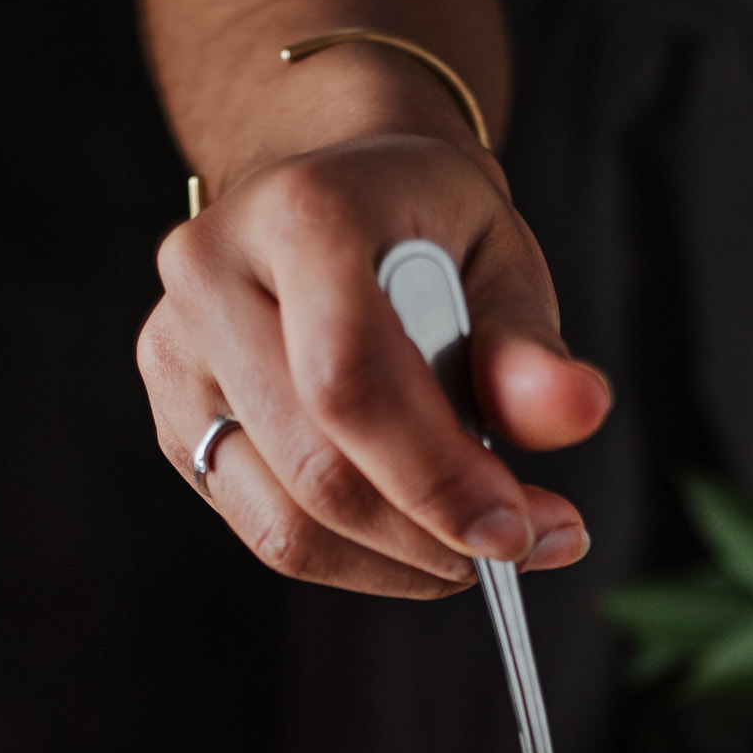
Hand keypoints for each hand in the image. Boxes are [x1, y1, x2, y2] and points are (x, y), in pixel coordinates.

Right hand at [137, 133, 610, 598]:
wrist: (332, 191)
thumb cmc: (423, 223)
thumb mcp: (500, 258)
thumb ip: (530, 346)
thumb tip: (575, 413)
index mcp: (300, 214)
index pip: (351, 380)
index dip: (437, 477)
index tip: (520, 531)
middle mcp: (212, 277)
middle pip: (318, 468)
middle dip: (434, 532)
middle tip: (522, 544)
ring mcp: (178, 355)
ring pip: (289, 524)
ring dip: (401, 562)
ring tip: (473, 542)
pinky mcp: (176, 422)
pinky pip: (270, 534)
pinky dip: (359, 561)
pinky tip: (417, 539)